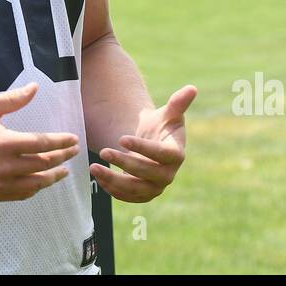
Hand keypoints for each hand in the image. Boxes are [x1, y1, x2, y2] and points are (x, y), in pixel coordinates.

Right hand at [0, 82, 79, 202]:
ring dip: (52, 177)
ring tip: (63, 171)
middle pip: (43, 164)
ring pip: (35, 184)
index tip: (73, 139)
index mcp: (4, 143)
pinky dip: (34, 188)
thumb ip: (12, 99)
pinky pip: (21, 195)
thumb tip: (35, 87)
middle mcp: (3, 167)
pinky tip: (40, 181)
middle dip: (62, 157)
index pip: (42, 144)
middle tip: (73, 151)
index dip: (61, 142)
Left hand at [90, 85, 196, 202]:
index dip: (143, 148)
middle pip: (147, 173)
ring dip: (113, 180)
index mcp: (176, 154)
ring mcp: (156, 187)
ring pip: (135, 189)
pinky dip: (112, 189)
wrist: (154, 143)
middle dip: (124, 163)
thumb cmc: (162, 125)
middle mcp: (168, 174)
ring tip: (94, 167)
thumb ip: (178, 103)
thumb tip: (192, 88)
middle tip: (104, 151)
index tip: (122, 138)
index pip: (161, 154)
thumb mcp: (169, 113)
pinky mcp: (143, 194)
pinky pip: (128, 197)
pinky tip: (98, 176)